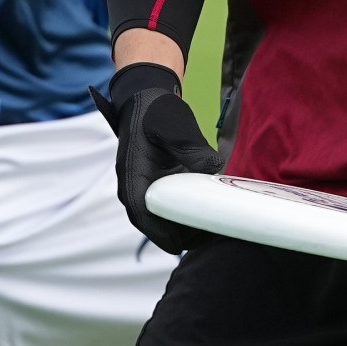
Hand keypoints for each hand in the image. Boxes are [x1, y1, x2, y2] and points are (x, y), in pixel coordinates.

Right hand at [90, 62, 221, 253]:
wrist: (146, 99)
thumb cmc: (157, 111)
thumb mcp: (175, 125)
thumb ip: (191, 147)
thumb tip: (215, 168)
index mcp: (132, 175)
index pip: (143, 215)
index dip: (163, 235)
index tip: (184, 246)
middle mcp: (134, 187)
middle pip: (153, 226)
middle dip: (179, 236)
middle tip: (211, 237)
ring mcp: (144, 189)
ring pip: (161, 221)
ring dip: (183, 229)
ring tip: (213, 230)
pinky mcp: (156, 187)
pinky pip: (168, 211)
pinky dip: (184, 217)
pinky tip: (207, 217)